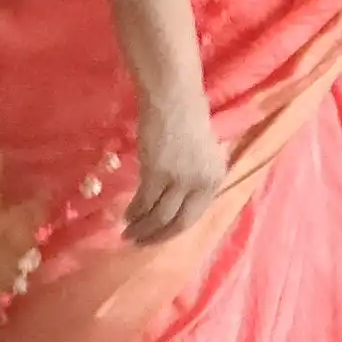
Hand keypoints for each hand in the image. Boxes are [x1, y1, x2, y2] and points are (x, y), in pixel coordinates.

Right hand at [126, 92, 225, 244]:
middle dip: (156, 236)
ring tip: (128, 232)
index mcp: (215, 178)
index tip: (156, 239)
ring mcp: (180, 178)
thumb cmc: (186, 120)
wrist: (173, 98)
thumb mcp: (200, 153)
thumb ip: (194, 178)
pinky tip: (126, 215)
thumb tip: (177, 201)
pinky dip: (134, 212)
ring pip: (159, 215)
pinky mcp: (157, 172)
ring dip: (142, 228)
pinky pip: (144, 202)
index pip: (194, 216)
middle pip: (177, 221)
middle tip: (138, 243)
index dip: (172, 232)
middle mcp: (201, 182)